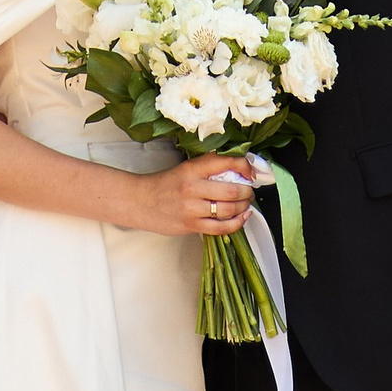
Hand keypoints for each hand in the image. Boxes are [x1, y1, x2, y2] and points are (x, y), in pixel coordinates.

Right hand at [140, 154, 260, 238]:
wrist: (140, 202)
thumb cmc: (163, 184)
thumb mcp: (185, 168)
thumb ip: (208, 166)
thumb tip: (237, 167)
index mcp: (192, 169)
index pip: (226, 162)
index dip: (245, 166)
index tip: (251, 171)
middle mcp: (193, 188)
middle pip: (233, 190)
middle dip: (248, 191)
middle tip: (249, 190)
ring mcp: (192, 209)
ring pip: (230, 209)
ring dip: (244, 206)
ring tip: (245, 203)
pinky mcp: (192, 225)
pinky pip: (222, 228)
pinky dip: (237, 223)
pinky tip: (242, 217)